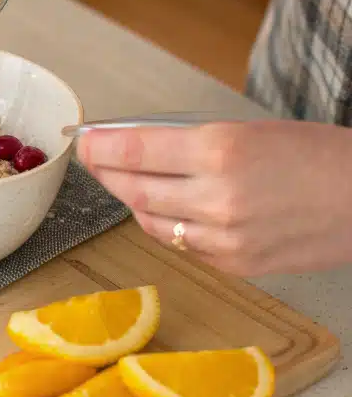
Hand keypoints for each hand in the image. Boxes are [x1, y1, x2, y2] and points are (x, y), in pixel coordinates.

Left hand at [78, 121, 351, 275]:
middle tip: (96, 160)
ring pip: (151, 221)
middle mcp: (217, 197)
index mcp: (219, 151)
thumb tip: (135, 148)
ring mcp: (226, 237)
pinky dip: (166, 226)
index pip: (134, 151)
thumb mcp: (244, 131)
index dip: (99, 147)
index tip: (84, 142)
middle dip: (107, 173)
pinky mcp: (237, 265)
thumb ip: (187, 144)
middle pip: (134, 188)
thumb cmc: (313, 155)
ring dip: (133, 200)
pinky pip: (181, 245)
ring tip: (128, 182)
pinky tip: (166, 210)